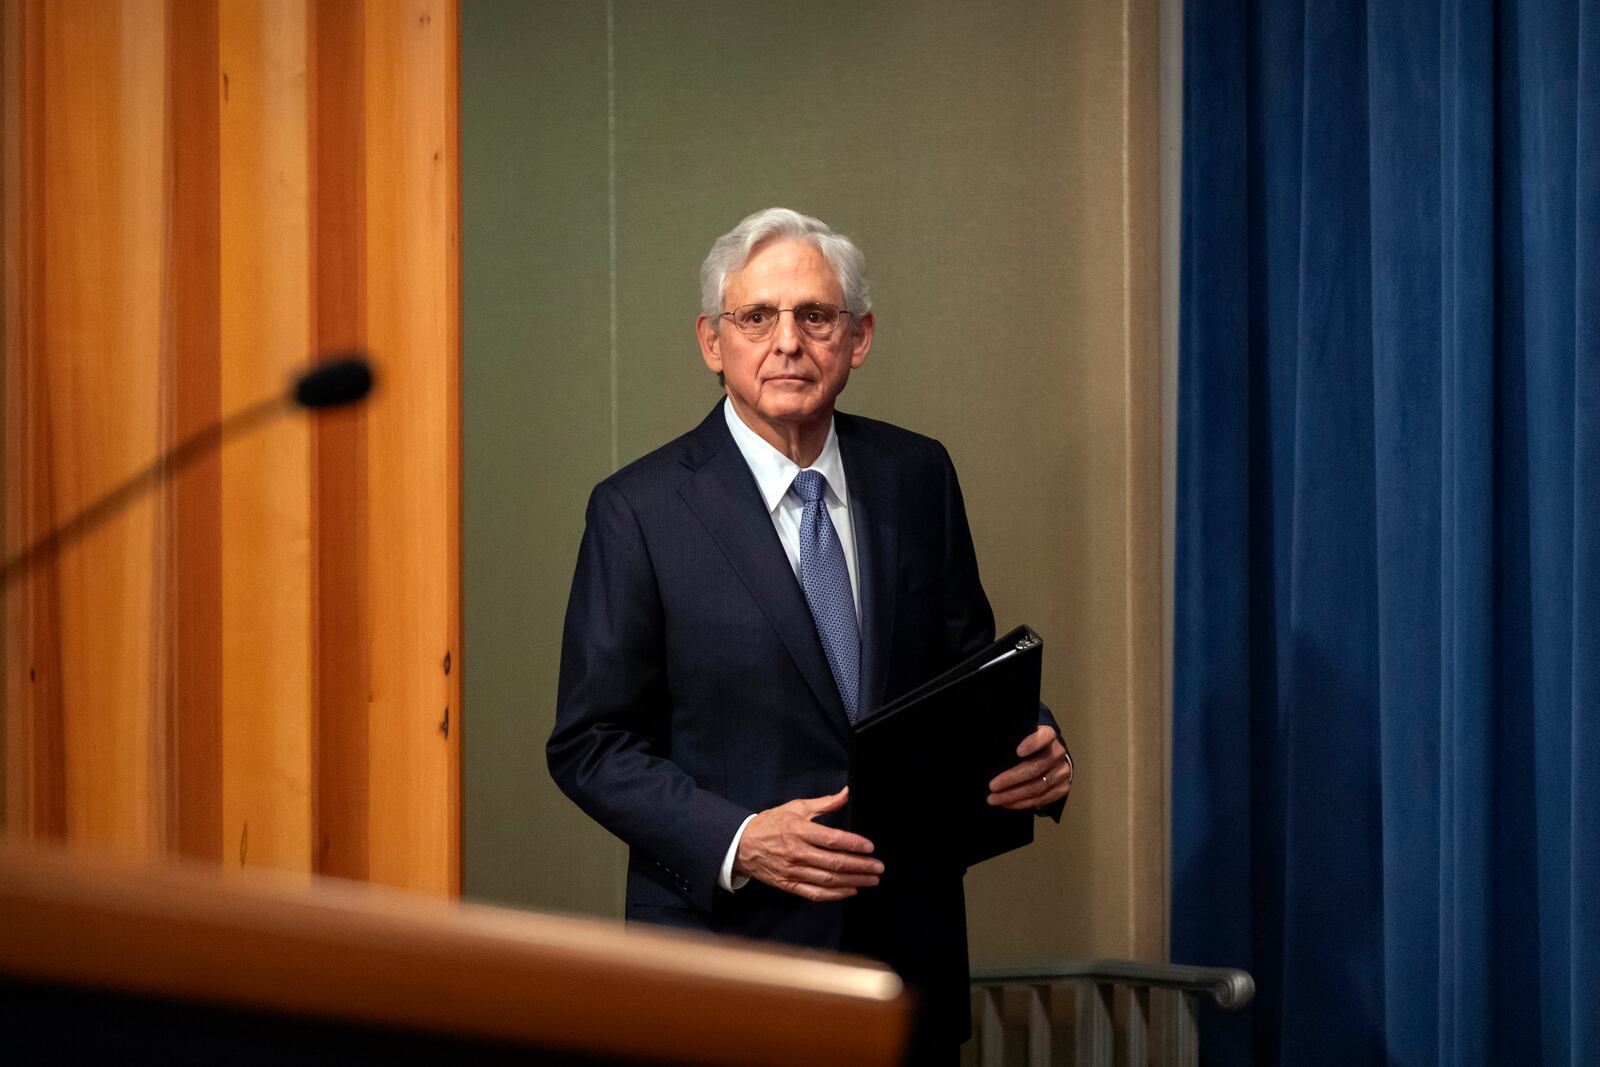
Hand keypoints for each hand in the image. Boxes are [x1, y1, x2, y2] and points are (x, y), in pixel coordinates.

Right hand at [734, 787, 883, 900]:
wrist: (741, 845)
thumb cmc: (770, 823)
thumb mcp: (796, 807)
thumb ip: (824, 803)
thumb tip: (847, 793)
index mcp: (798, 830)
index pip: (832, 839)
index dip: (854, 844)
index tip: (870, 847)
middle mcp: (796, 852)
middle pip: (834, 862)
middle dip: (860, 866)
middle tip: (879, 867)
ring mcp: (792, 871)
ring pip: (828, 880)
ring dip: (853, 881)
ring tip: (871, 880)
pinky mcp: (788, 885)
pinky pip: (815, 893)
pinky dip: (835, 894)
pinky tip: (850, 891)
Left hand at [987, 725, 1072, 809]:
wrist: (1051, 757)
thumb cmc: (1029, 747)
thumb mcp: (1022, 738)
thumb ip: (1011, 741)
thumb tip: (987, 753)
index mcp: (1048, 736)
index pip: (1044, 736)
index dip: (1032, 744)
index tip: (1017, 751)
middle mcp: (1058, 753)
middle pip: (1035, 768)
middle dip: (1011, 779)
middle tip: (992, 786)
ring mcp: (1062, 772)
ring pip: (1037, 787)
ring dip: (1013, 795)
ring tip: (995, 798)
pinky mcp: (1063, 788)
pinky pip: (1042, 799)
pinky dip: (1022, 803)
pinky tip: (1008, 803)